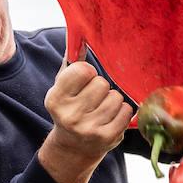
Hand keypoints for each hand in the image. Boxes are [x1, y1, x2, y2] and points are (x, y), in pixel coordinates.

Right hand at [38, 58, 131, 182]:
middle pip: (102, 83)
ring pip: (116, 97)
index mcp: (56, 99)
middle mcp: (71, 116)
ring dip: (113, 100)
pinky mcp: (108, 137)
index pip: (83, 70)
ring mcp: (90, 128)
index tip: (84, 82)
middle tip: (93, 99)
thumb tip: (79, 35)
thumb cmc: (70, 109)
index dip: (87, 73)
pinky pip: (127, 111)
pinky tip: (111, 118)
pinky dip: (122, 112)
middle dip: (101, 88)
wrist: (73, 147)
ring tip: (102, 109)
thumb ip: (71, 64)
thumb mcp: (62, 89)